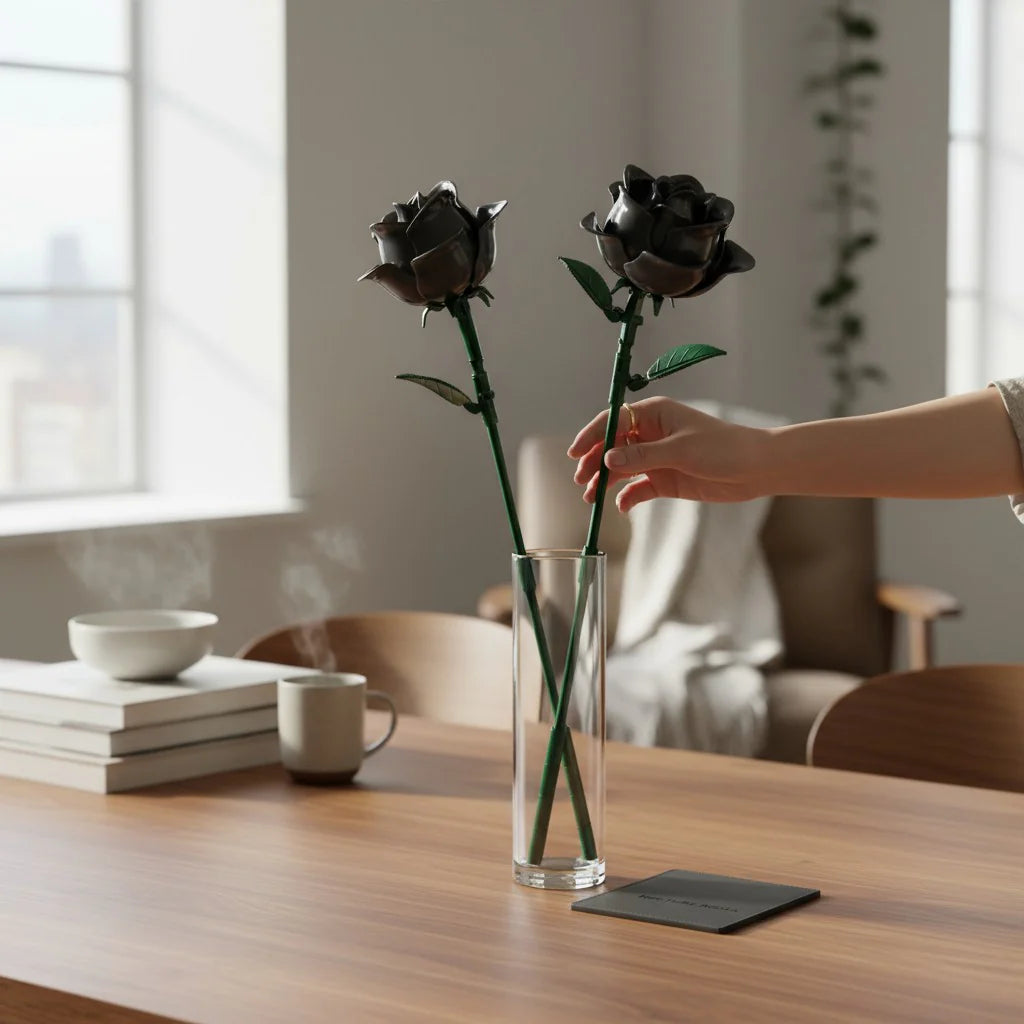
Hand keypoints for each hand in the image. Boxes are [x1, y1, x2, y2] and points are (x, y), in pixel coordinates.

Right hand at [568, 397, 769, 512]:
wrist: (756, 469)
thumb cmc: (723, 448)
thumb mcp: (680, 450)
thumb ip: (642, 455)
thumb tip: (607, 458)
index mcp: (654, 415)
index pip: (613, 421)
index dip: (591, 436)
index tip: (574, 454)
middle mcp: (651, 434)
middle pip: (611, 447)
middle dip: (594, 463)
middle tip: (581, 482)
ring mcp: (657, 458)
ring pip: (620, 469)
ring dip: (604, 482)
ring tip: (591, 498)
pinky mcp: (665, 479)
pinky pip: (637, 488)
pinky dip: (627, 497)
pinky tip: (621, 506)